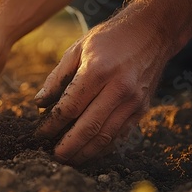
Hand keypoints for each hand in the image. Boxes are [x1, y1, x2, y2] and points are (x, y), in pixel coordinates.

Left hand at [35, 18, 173, 164]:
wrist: (153, 32)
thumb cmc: (109, 38)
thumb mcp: (77, 49)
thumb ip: (57, 77)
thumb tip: (39, 103)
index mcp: (98, 71)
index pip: (70, 107)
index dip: (52, 125)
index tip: (39, 134)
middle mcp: (118, 89)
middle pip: (89, 128)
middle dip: (68, 146)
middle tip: (53, 157)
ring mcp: (133, 101)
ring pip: (106, 137)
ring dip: (85, 152)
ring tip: (68, 159)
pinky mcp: (142, 109)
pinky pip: (119, 135)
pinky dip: (103, 147)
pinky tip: (88, 151)